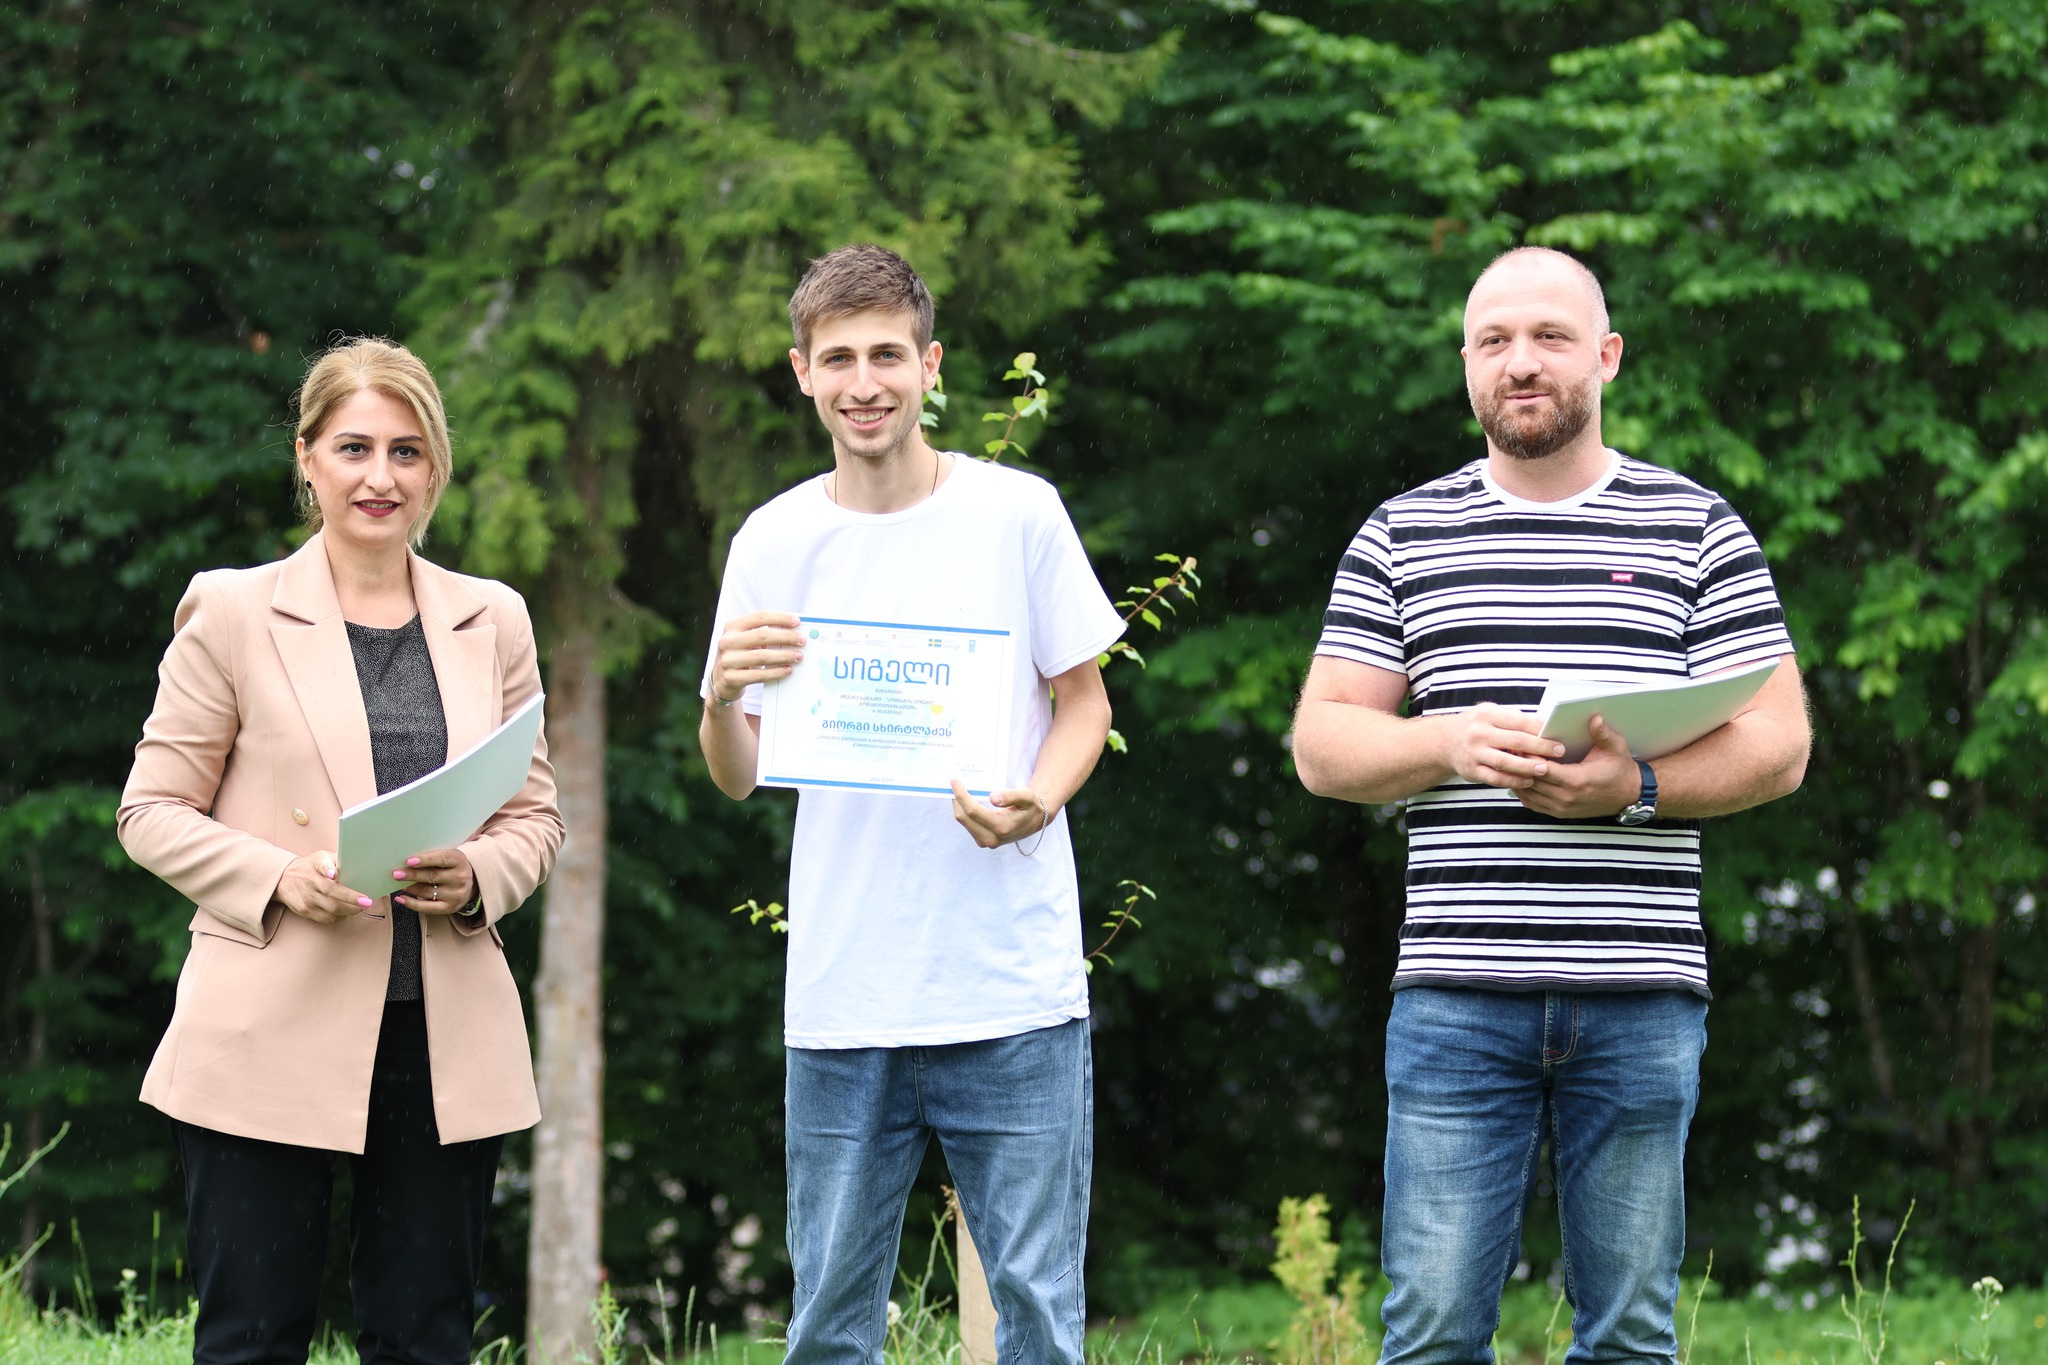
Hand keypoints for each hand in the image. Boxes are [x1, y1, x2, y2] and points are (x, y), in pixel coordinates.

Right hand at [274, 851, 378, 923]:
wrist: (284, 878)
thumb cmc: (311, 867)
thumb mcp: (322, 857)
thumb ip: (337, 860)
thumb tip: (357, 864)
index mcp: (316, 866)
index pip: (323, 866)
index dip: (328, 869)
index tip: (334, 874)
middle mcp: (310, 882)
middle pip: (331, 893)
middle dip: (352, 899)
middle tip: (366, 902)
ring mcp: (307, 898)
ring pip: (331, 909)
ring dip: (349, 910)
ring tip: (360, 908)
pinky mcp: (304, 910)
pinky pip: (325, 918)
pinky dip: (339, 917)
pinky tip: (346, 912)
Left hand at [391, 848, 476, 915]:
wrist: (471, 883)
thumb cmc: (452, 866)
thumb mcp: (449, 857)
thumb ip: (433, 857)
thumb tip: (407, 862)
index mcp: (459, 861)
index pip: (442, 859)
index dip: (425, 860)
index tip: (409, 861)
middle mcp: (459, 878)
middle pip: (432, 876)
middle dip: (412, 874)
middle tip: (396, 873)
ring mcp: (455, 894)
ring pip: (427, 891)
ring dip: (410, 887)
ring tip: (398, 883)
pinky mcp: (449, 907)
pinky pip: (427, 907)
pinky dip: (412, 903)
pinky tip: (400, 898)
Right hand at [708, 611, 804, 706]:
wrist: (721, 681)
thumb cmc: (740, 655)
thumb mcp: (745, 640)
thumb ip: (764, 633)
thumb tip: (794, 631)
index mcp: (732, 626)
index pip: (759, 617)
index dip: (780, 618)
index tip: (797, 621)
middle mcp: (727, 641)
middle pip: (762, 635)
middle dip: (786, 637)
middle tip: (802, 641)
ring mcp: (728, 660)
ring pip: (762, 656)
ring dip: (784, 656)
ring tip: (798, 656)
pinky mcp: (731, 678)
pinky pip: (759, 675)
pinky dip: (776, 672)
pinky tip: (787, 670)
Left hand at [950, 780, 1048, 849]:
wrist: (1034, 821)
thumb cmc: (1030, 806)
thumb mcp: (1026, 797)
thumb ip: (1011, 796)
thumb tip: (992, 797)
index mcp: (1002, 827)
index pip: (973, 811)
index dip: (961, 795)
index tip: (955, 781)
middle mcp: (992, 838)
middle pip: (964, 818)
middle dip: (956, 800)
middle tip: (954, 783)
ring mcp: (987, 842)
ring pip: (964, 822)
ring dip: (958, 806)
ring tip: (958, 790)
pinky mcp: (983, 841)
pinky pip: (968, 825)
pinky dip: (964, 812)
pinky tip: (964, 801)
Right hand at [1447, 703, 1566, 789]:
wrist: (1444, 741)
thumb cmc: (1477, 726)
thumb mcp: (1491, 713)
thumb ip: (1513, 719)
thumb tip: (1545, 727)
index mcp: (1487, 714)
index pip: (1520, 722)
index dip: (1540, 731)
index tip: (1557, 737)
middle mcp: (1479, 733)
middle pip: (1516, 741)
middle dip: (1540, 748)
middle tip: (1559, 752)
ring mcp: (1474, 753)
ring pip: (1506, 762)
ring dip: (1528, 767)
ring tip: (1545, 769)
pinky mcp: (1471, 770)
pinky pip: (1496, 778)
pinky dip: (1514, 781)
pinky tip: (1528, 781)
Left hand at [1516, 714, 1640, 818]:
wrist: (1629, 795)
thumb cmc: (1620, 769)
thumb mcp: (1616, 748)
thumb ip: (1603, 733)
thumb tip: (1594, 718)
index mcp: (1577, 781)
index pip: (1543, 769)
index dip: (1529, 757)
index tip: (1520, 745)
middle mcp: (1566, 798)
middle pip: (1531, 781)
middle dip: (1519, 765)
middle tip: (1509, 749)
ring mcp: (1562, 808)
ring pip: (1528, 794)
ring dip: (1518, 778)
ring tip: (1511, 761)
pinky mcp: (1559, 813)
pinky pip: (1533, 804)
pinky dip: (1524, 792)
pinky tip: (1520, 777)